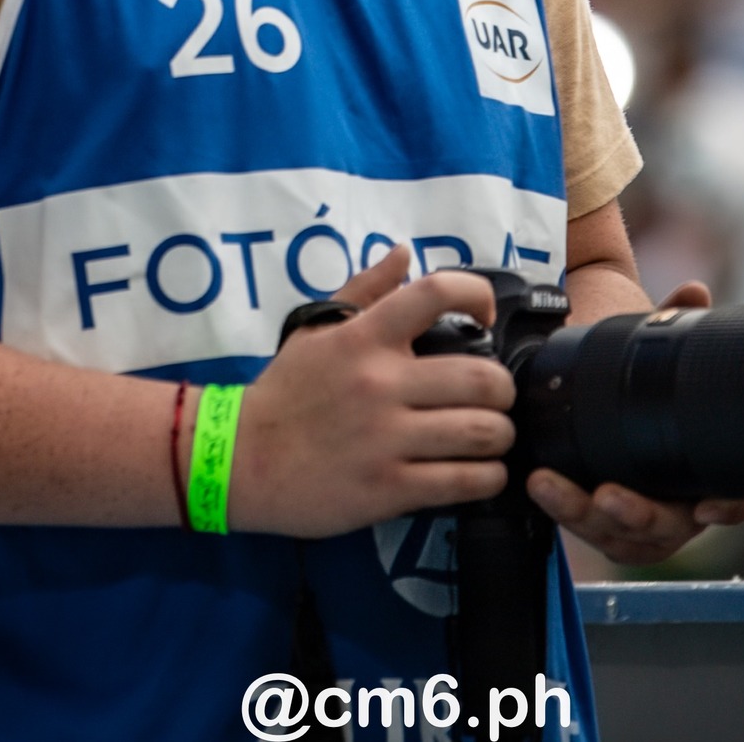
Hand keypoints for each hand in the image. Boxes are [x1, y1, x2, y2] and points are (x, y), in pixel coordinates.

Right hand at [228, 246, 516, 538]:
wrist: (239, 460)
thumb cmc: (285, 392)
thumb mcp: (317, 331)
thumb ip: (365, 290)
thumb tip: (404, 252)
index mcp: (364, 338)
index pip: (435, 293)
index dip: (477, 294)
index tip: (486, 315)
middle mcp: (381, 384)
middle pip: (481, 378)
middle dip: (503, 390)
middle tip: (496, 397)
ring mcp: (386, 440)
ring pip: (482, 433)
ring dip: (501, 435)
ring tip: (494, 437)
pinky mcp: (388, 490)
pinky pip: (463, 482)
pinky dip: (487, 477)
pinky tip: (483, 473)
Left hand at [525, 277, 743, 566]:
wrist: (622, 389)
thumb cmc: (656, 376)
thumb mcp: (666, 346)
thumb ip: (679, 318)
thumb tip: (693, 292)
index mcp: (719, 468)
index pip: (739, 496)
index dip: (729, 506)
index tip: (708, 506)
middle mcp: (688, 501)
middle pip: (671, 529)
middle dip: (638, 517)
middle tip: (608, 496)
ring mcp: (648, 516)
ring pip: (625, 538)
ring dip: (586, 518)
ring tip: (550, 486)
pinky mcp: (608, 519)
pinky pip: (593, 530)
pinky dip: (568, 514)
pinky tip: (544, 488)